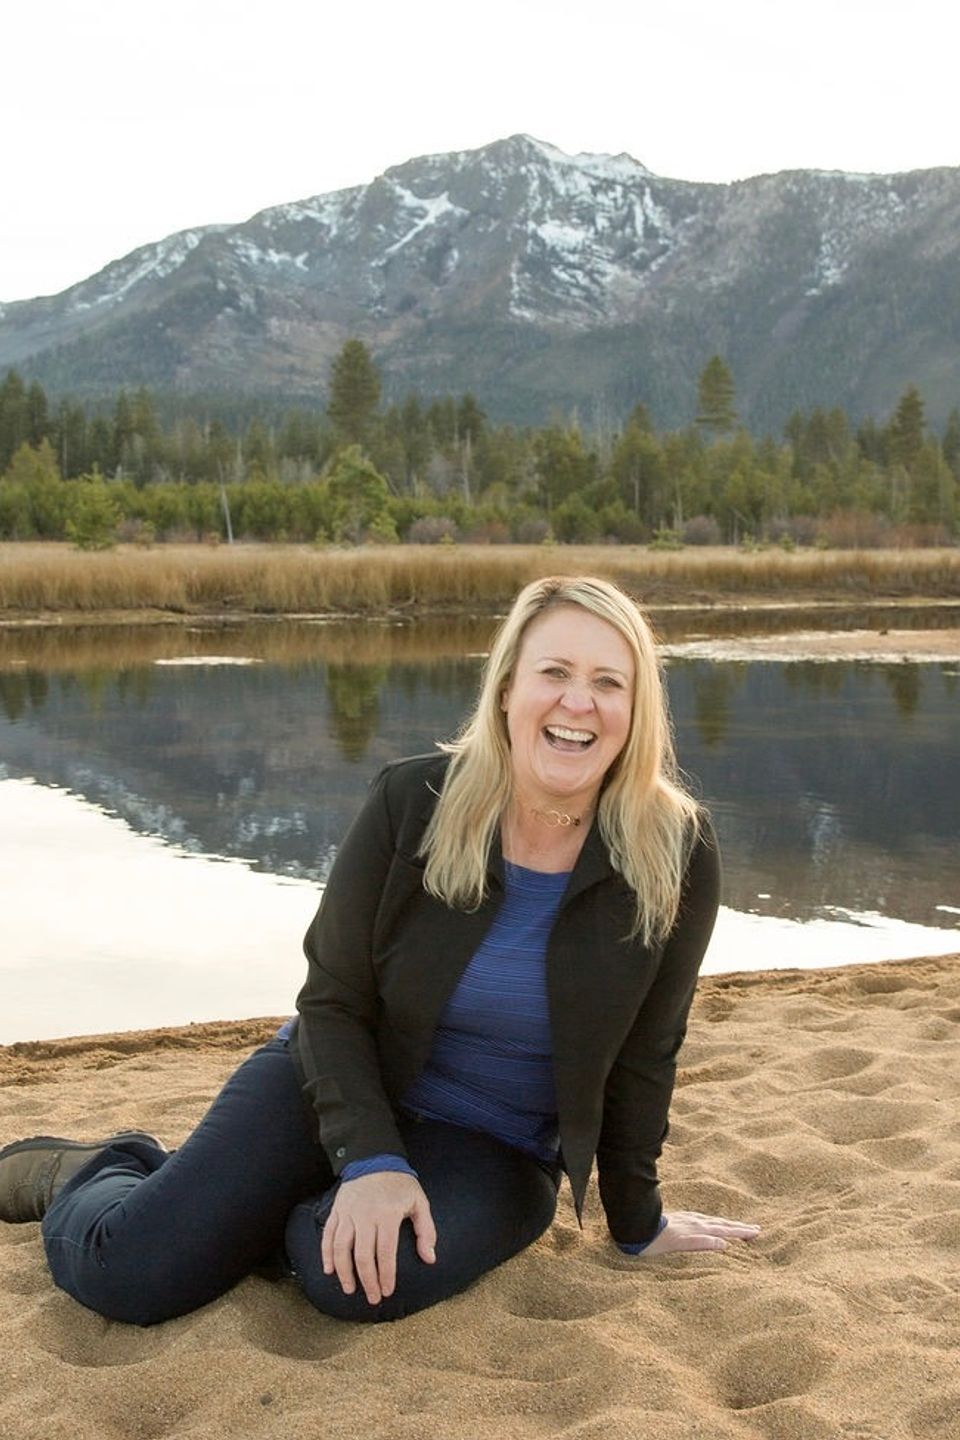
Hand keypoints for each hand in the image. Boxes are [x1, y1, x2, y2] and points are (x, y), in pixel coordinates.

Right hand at [321, 1172, 436, 1304]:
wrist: (374, 1157)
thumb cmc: (400, 1184)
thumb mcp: (419, 1202)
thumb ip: (426, 1231)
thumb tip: (430, 1259)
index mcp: (387, 1215)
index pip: (385, 1253)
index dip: (385, 1275)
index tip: (387, 1292)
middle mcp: (365, 1215)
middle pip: (362, 1256)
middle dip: (367, 1281)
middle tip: (372, 1298)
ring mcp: (348, 1213)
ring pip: (341, 1248)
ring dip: (344, 1272)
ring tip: (350, 1289)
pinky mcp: (337, 1210)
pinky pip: (328, 1235)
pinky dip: (326, 1254)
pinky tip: (329, 1270)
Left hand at [639, 1210, 760, 1255]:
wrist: (637, 1227)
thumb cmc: (657, 1240)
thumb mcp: (680, 1245)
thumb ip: (701, 1243)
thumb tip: (724, 1243)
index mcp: (698, 1229)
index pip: (725, 1230)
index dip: (741, 1232)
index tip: (756, 1232)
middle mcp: (695, 1222)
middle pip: (722, 1224)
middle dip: (739, 1227)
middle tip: (755, 1228)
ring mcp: (687, 1219)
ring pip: (712, 1221)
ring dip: (727, 1223)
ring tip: (737, 1225)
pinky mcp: (679, 1219)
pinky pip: (701, 1220)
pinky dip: (711, 1222)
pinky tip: (709, 1222)